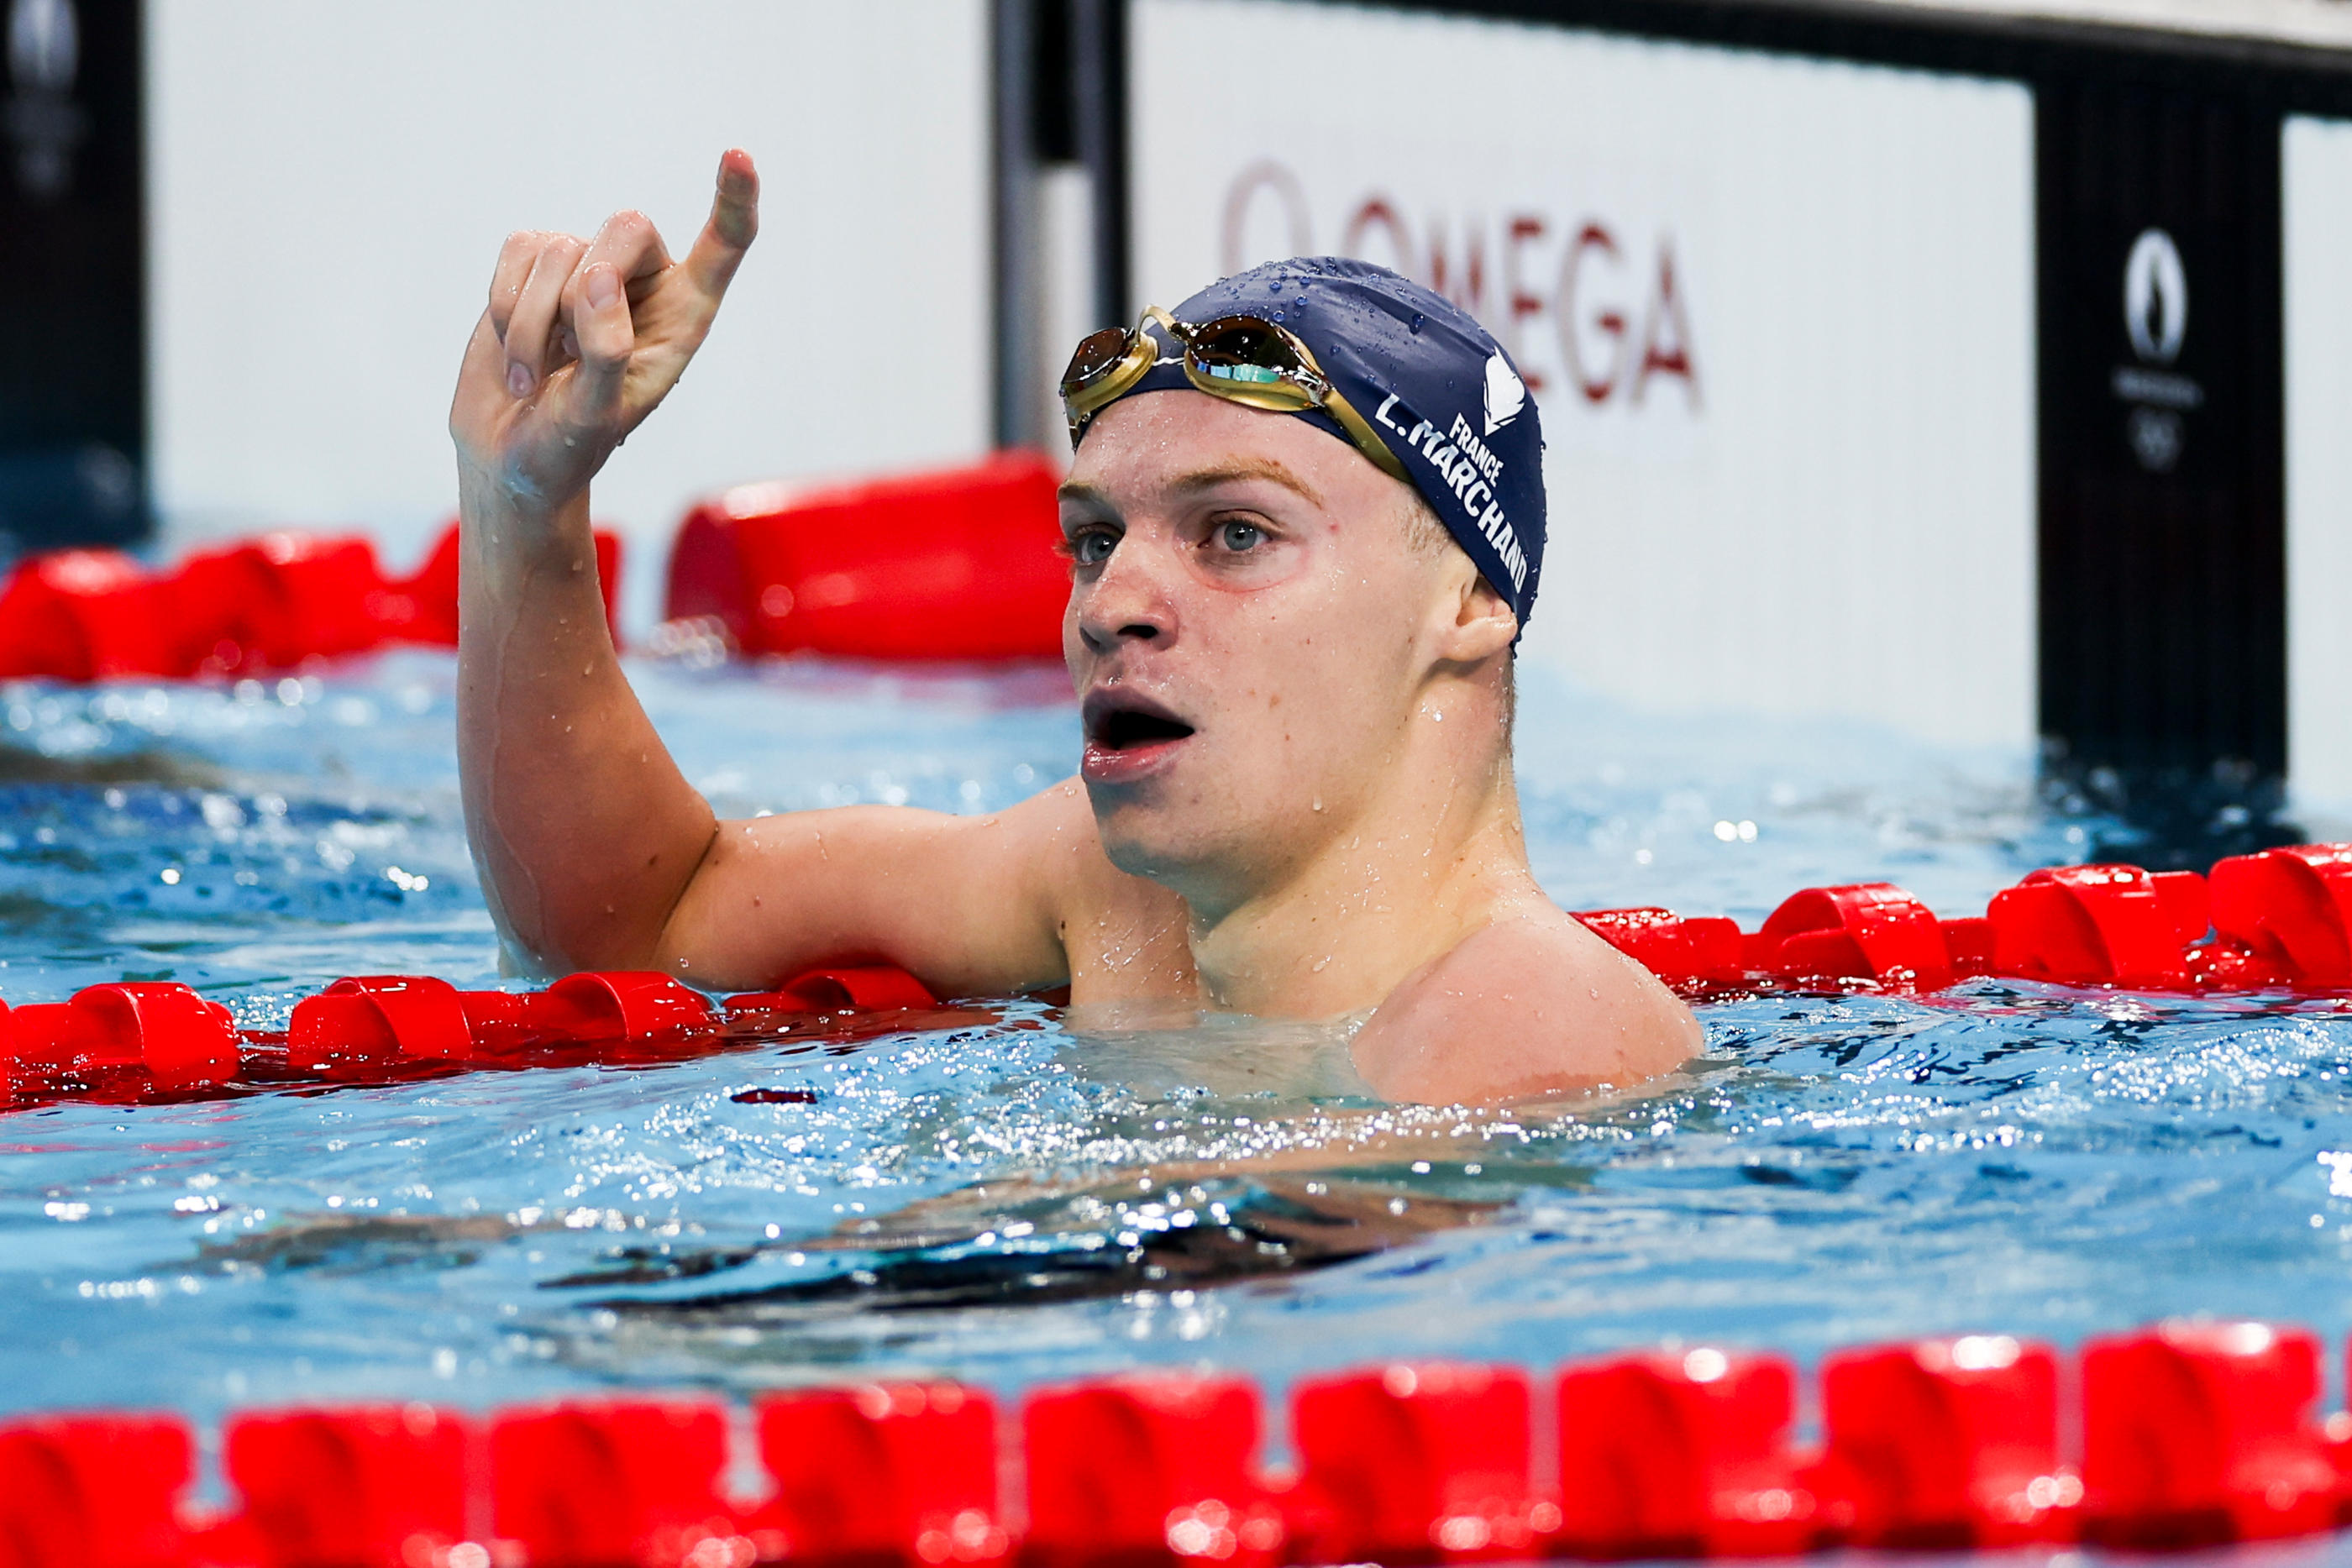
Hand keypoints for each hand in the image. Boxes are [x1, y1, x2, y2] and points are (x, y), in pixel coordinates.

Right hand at [450, 149, 759, 515]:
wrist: (509, 454)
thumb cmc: (568, 444)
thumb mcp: (596, 415)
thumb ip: (608, 351)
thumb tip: (597, 278)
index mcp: (684, 317)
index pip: (724, 246)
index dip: (734, 200)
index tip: (738, 155)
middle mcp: (643, 282)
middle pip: (629, 227)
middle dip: (586, 288)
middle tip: (567, 355)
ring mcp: (586, 267)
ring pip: (561, 247)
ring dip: (532, 323)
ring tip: (534, 378)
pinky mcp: (534, 266)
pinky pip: (517, 251)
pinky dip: (503, 305)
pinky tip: (512, 352)